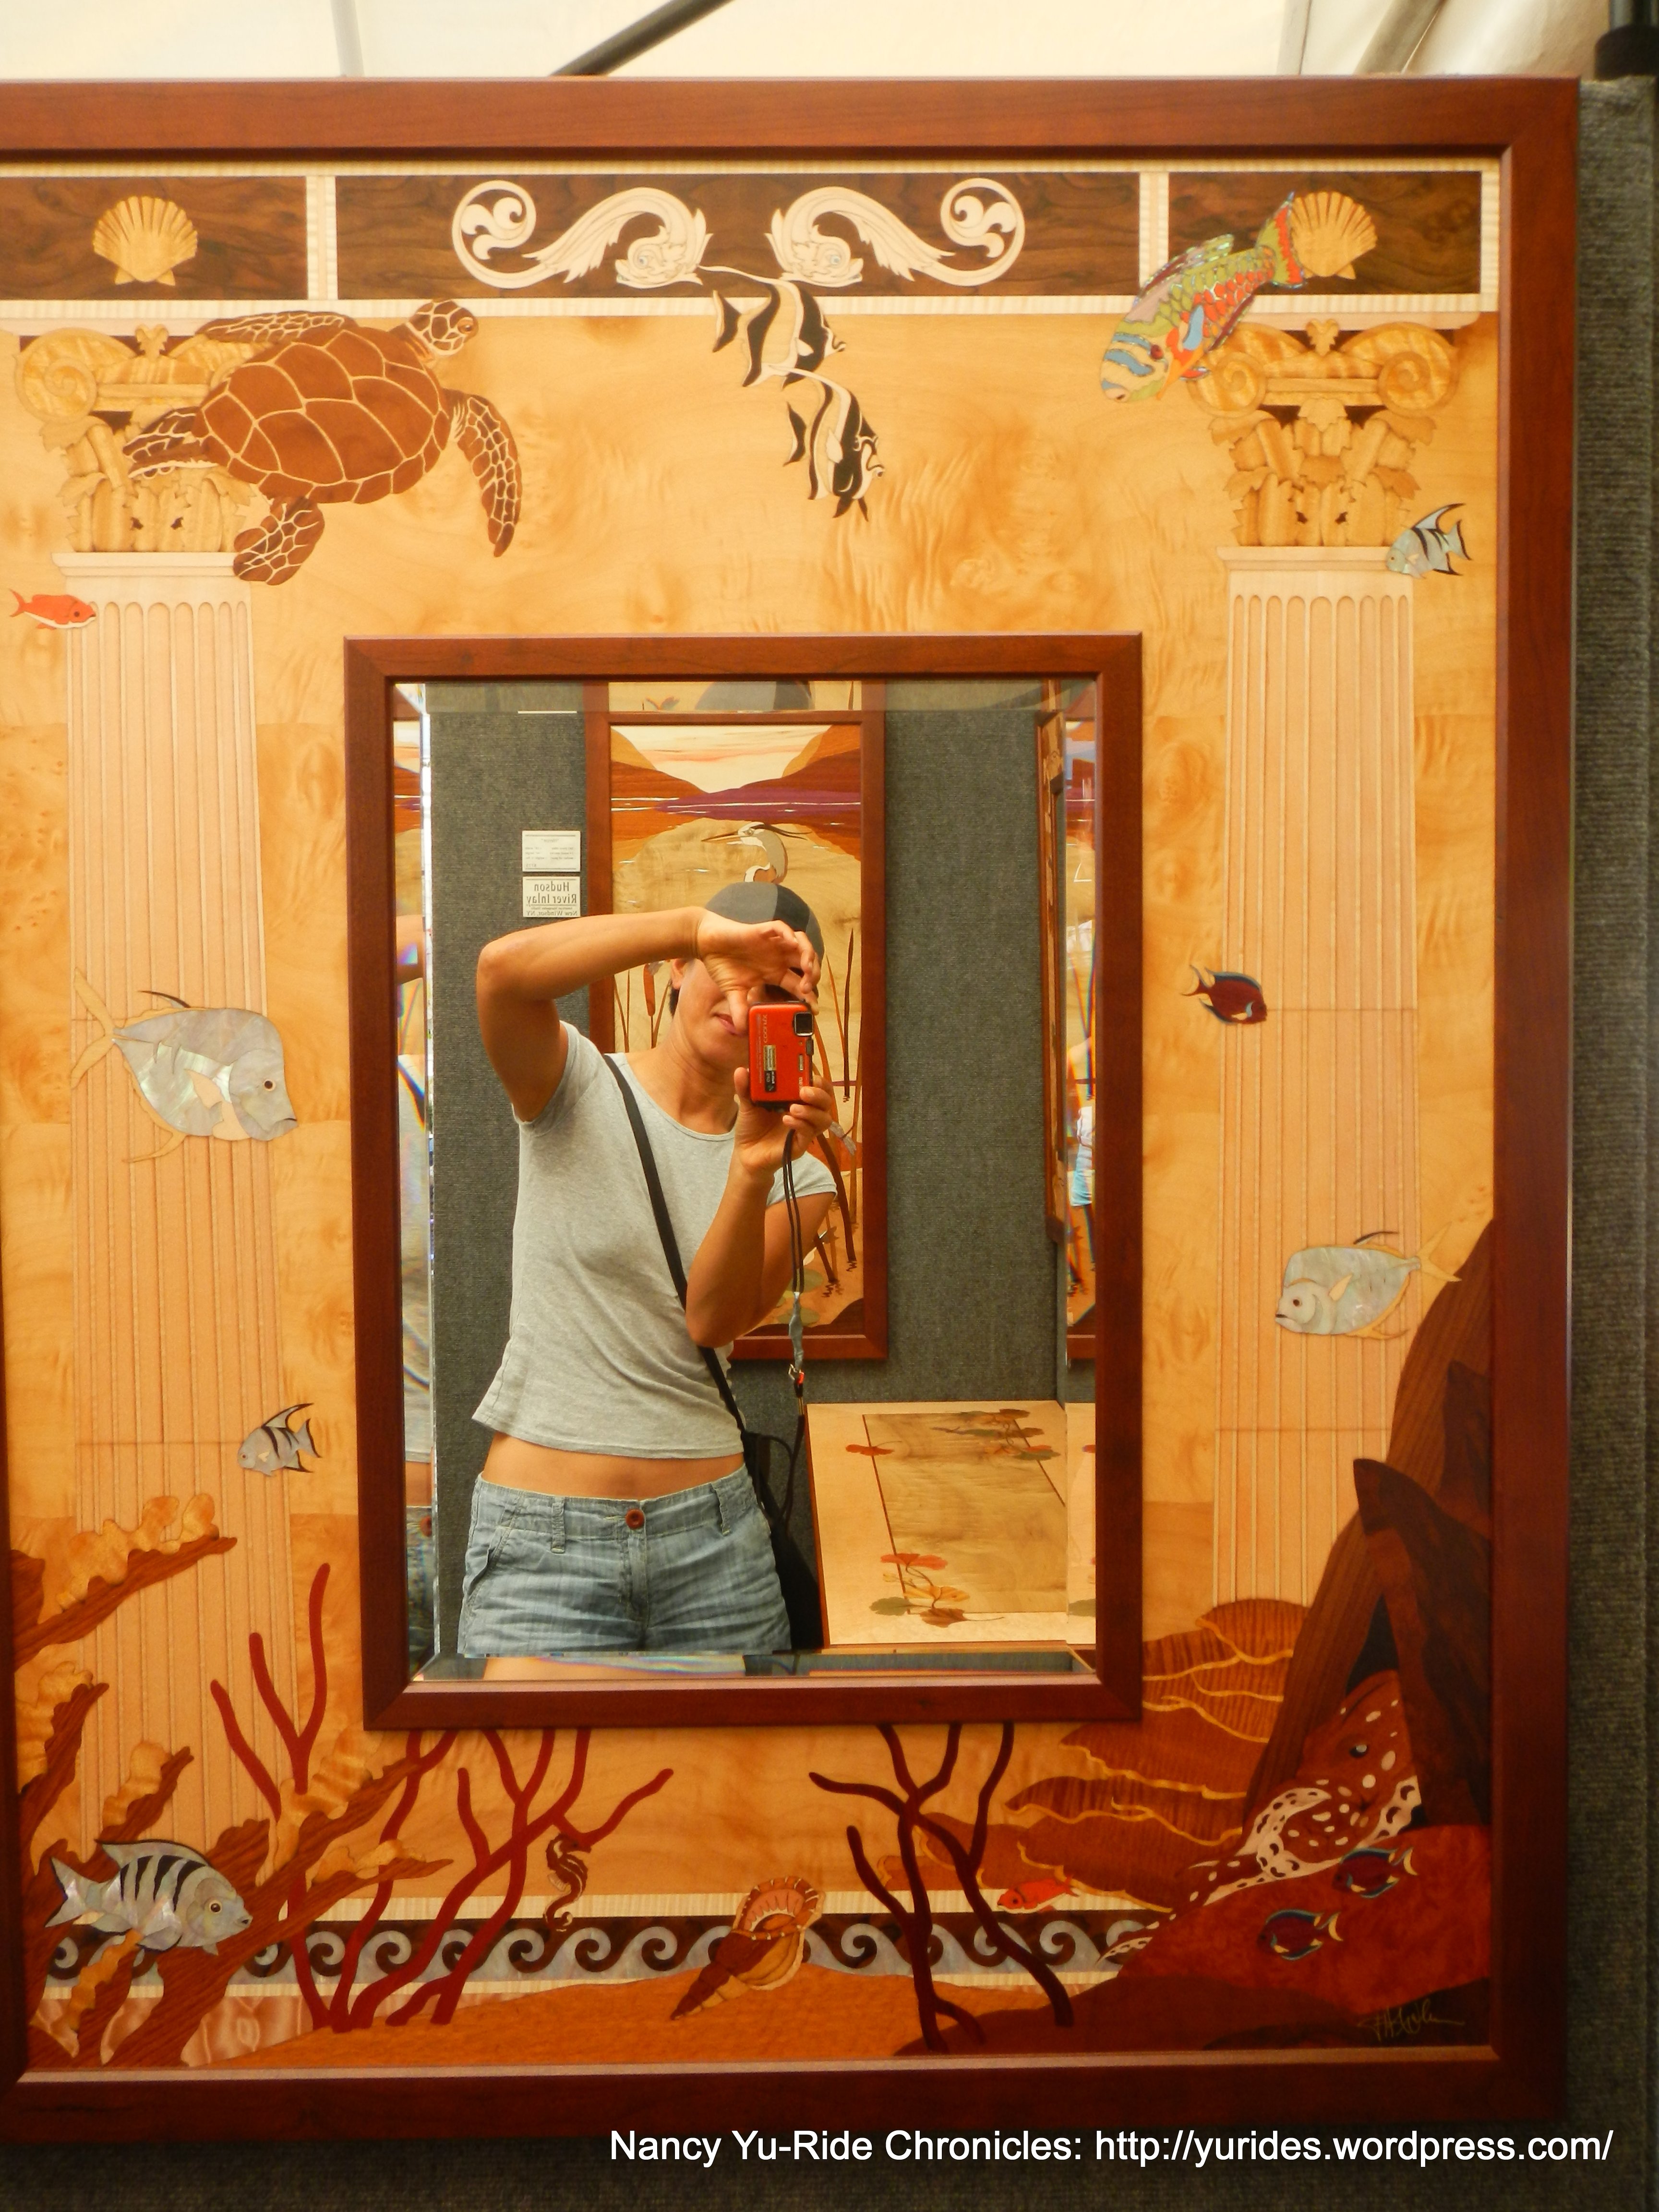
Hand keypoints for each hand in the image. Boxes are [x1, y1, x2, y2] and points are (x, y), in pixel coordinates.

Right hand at [692, 913, 818, 1030]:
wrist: (706, 944)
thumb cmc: (722, 965)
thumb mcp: (732, 993)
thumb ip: (740, 1010)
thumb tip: (742, 1031)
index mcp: (775, 973)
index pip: (799, 985)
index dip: (809, 997)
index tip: (813, 1010)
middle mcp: (779, 958)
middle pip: (807, 964)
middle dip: (813, 975)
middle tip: (807, 988)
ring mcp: (773, 943)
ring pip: (801, 944)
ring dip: (808, 955)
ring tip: (806, 969)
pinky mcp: (763, 931)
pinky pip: (781, 928)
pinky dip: (789, 934)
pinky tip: (792, 943)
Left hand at [730, 1070, 833, 1181]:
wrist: (745, 1153)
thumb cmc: (752, 1127)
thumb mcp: (747, 1104)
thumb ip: (746, 1088)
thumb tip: (741, 1070)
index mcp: (796, 1099)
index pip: (818, 1087)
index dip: (818, 1080)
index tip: (808, 1072)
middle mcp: (805, 1114)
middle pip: (826, 1102)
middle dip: (819, 1093)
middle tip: (804, 1091)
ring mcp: (804, 1130)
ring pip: (824, 1119)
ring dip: (811, 1111)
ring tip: (793, 1108)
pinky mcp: (799, 1145)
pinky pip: (809, 1134)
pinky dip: (800, 1125)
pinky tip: (787, 1120)